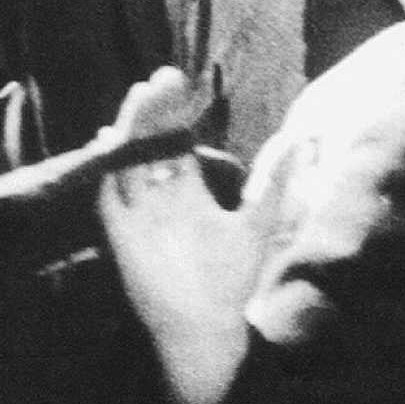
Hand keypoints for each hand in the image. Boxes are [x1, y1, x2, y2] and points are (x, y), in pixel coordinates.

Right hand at [93, 68, 262, 403]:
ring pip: (127, 160)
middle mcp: (157, 195)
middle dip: (153, 111)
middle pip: (148, 142)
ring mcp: (137, 213)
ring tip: (141, 97)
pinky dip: (106, 171)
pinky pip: (107, 197)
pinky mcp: (121, 235)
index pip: (174, 140)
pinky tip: (109, 144)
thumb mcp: (257, 223)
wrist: (209, 324)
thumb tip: (297, 140)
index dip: (174, 111)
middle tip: (162, 79)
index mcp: (185, 189)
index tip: (178, 80)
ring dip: (131, 129)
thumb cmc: (230, 278)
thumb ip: (274, 182)